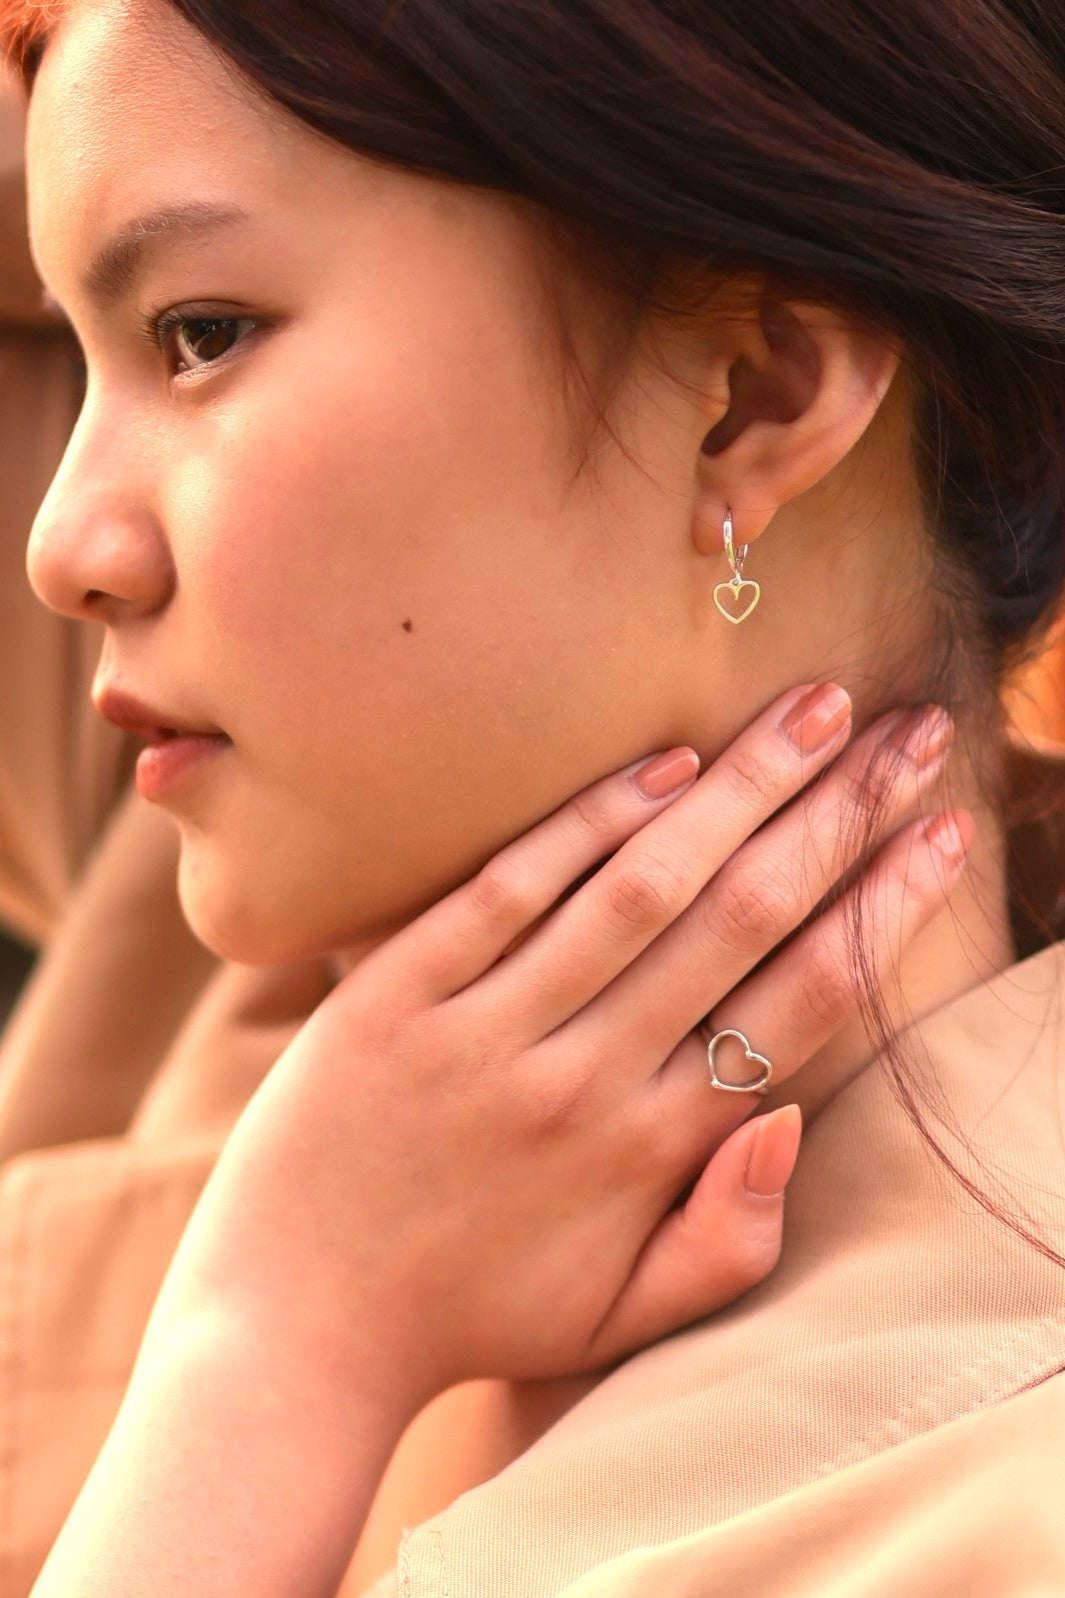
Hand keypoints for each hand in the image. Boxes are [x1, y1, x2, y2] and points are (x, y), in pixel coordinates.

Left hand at [142, 682, 968, 1422]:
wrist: (290, 1323)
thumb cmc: (467, 1314)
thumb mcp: (613, 1318)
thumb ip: (726, 1242)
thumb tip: (792, 1126)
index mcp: (649, 1153)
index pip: (800, 1005)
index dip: (882, 908)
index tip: (942, 831)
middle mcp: (582, 1082)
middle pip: (740, 921)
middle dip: (839, 817)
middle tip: (910, 732)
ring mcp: (485, 1032)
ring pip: (641, 889)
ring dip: (740, 790)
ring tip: (817, 709)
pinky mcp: (394, 997)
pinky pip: (508, 890)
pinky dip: (589, 821)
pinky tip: (666, 762)